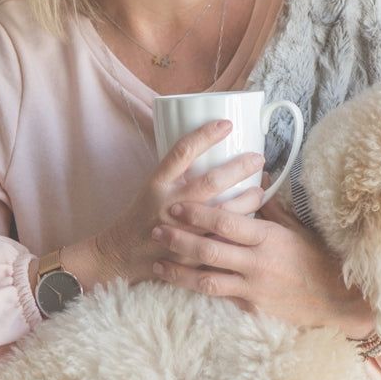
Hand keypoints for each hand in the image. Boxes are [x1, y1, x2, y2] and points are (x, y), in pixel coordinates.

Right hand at [92, 120, 266, 285]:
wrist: (120, 254)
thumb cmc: (140, 216)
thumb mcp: (152, 187)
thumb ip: (177, 174)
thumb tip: (209, 153)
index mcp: (158, 183)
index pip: (183, 151)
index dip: (207, 135)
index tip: (227, 125)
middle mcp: (170, 204)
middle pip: (211, 181)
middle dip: (239, 167)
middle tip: (258, 158)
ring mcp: (182, 230)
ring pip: (223, 211)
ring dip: (247, 199)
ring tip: (260, 189)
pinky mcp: (190, 253)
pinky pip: (221, 238)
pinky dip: (239, 228)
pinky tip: (252, 219)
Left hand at [149, 190, 376, 335]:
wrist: (339, 298)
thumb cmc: (319, 257)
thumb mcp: (297, 229)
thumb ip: (272, 209)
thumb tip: (257, 181)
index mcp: (268, 238)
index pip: (225, 222)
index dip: (197, 213)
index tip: (176, 205)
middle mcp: (257, 263)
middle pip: (208, 251)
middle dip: (178, 240)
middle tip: (156, 230)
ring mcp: (254, 289)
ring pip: (206, 280)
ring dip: (179, 272)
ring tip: (158, 264)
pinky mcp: (253, 308)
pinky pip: (221, 297)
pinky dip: (200, 289)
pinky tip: (182, 284)